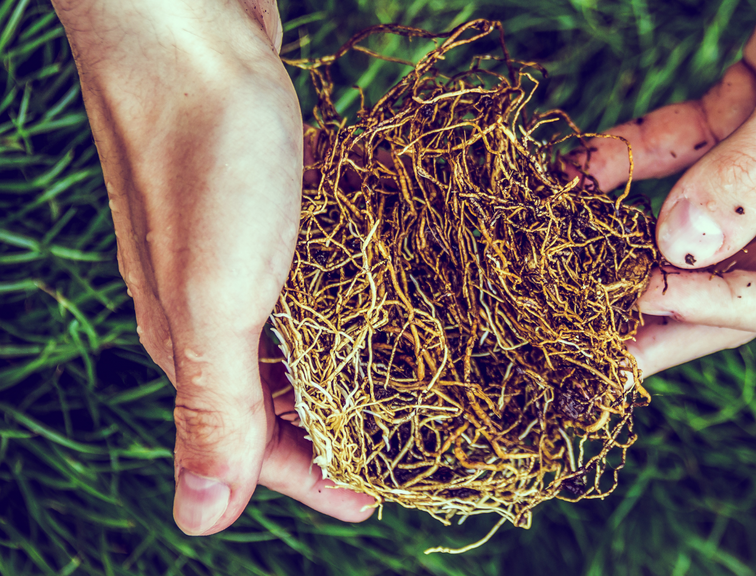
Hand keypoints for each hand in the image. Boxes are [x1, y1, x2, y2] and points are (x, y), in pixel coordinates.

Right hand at [53, 0, 373, 534]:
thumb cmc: (205, 159)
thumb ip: (214, 406)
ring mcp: (235, 257)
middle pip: (274, 397)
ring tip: (398, 388)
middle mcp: (209, 309)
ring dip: (339, 370)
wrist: (190, 31)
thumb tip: (200, 522)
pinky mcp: (263, 212)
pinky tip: (376, 304)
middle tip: (398, 451)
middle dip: (329, 431)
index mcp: (194, 345)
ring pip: (292, 341)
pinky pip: (307, 284)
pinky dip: (342, 307)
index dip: (312, 479)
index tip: (376, 501)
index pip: (252, 443)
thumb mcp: (216, 297)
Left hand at [576, 0, 755, 375]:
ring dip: (637, 232)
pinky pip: (686, 143)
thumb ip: (754, 173)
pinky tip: (583, 168)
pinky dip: (637, 152)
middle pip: (741, 273)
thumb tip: (682, 250)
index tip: (648, 300)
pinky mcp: (750, 110)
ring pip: (704, 216)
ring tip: (574, 273)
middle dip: (667, 304)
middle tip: (601, 345)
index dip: (720, 306)